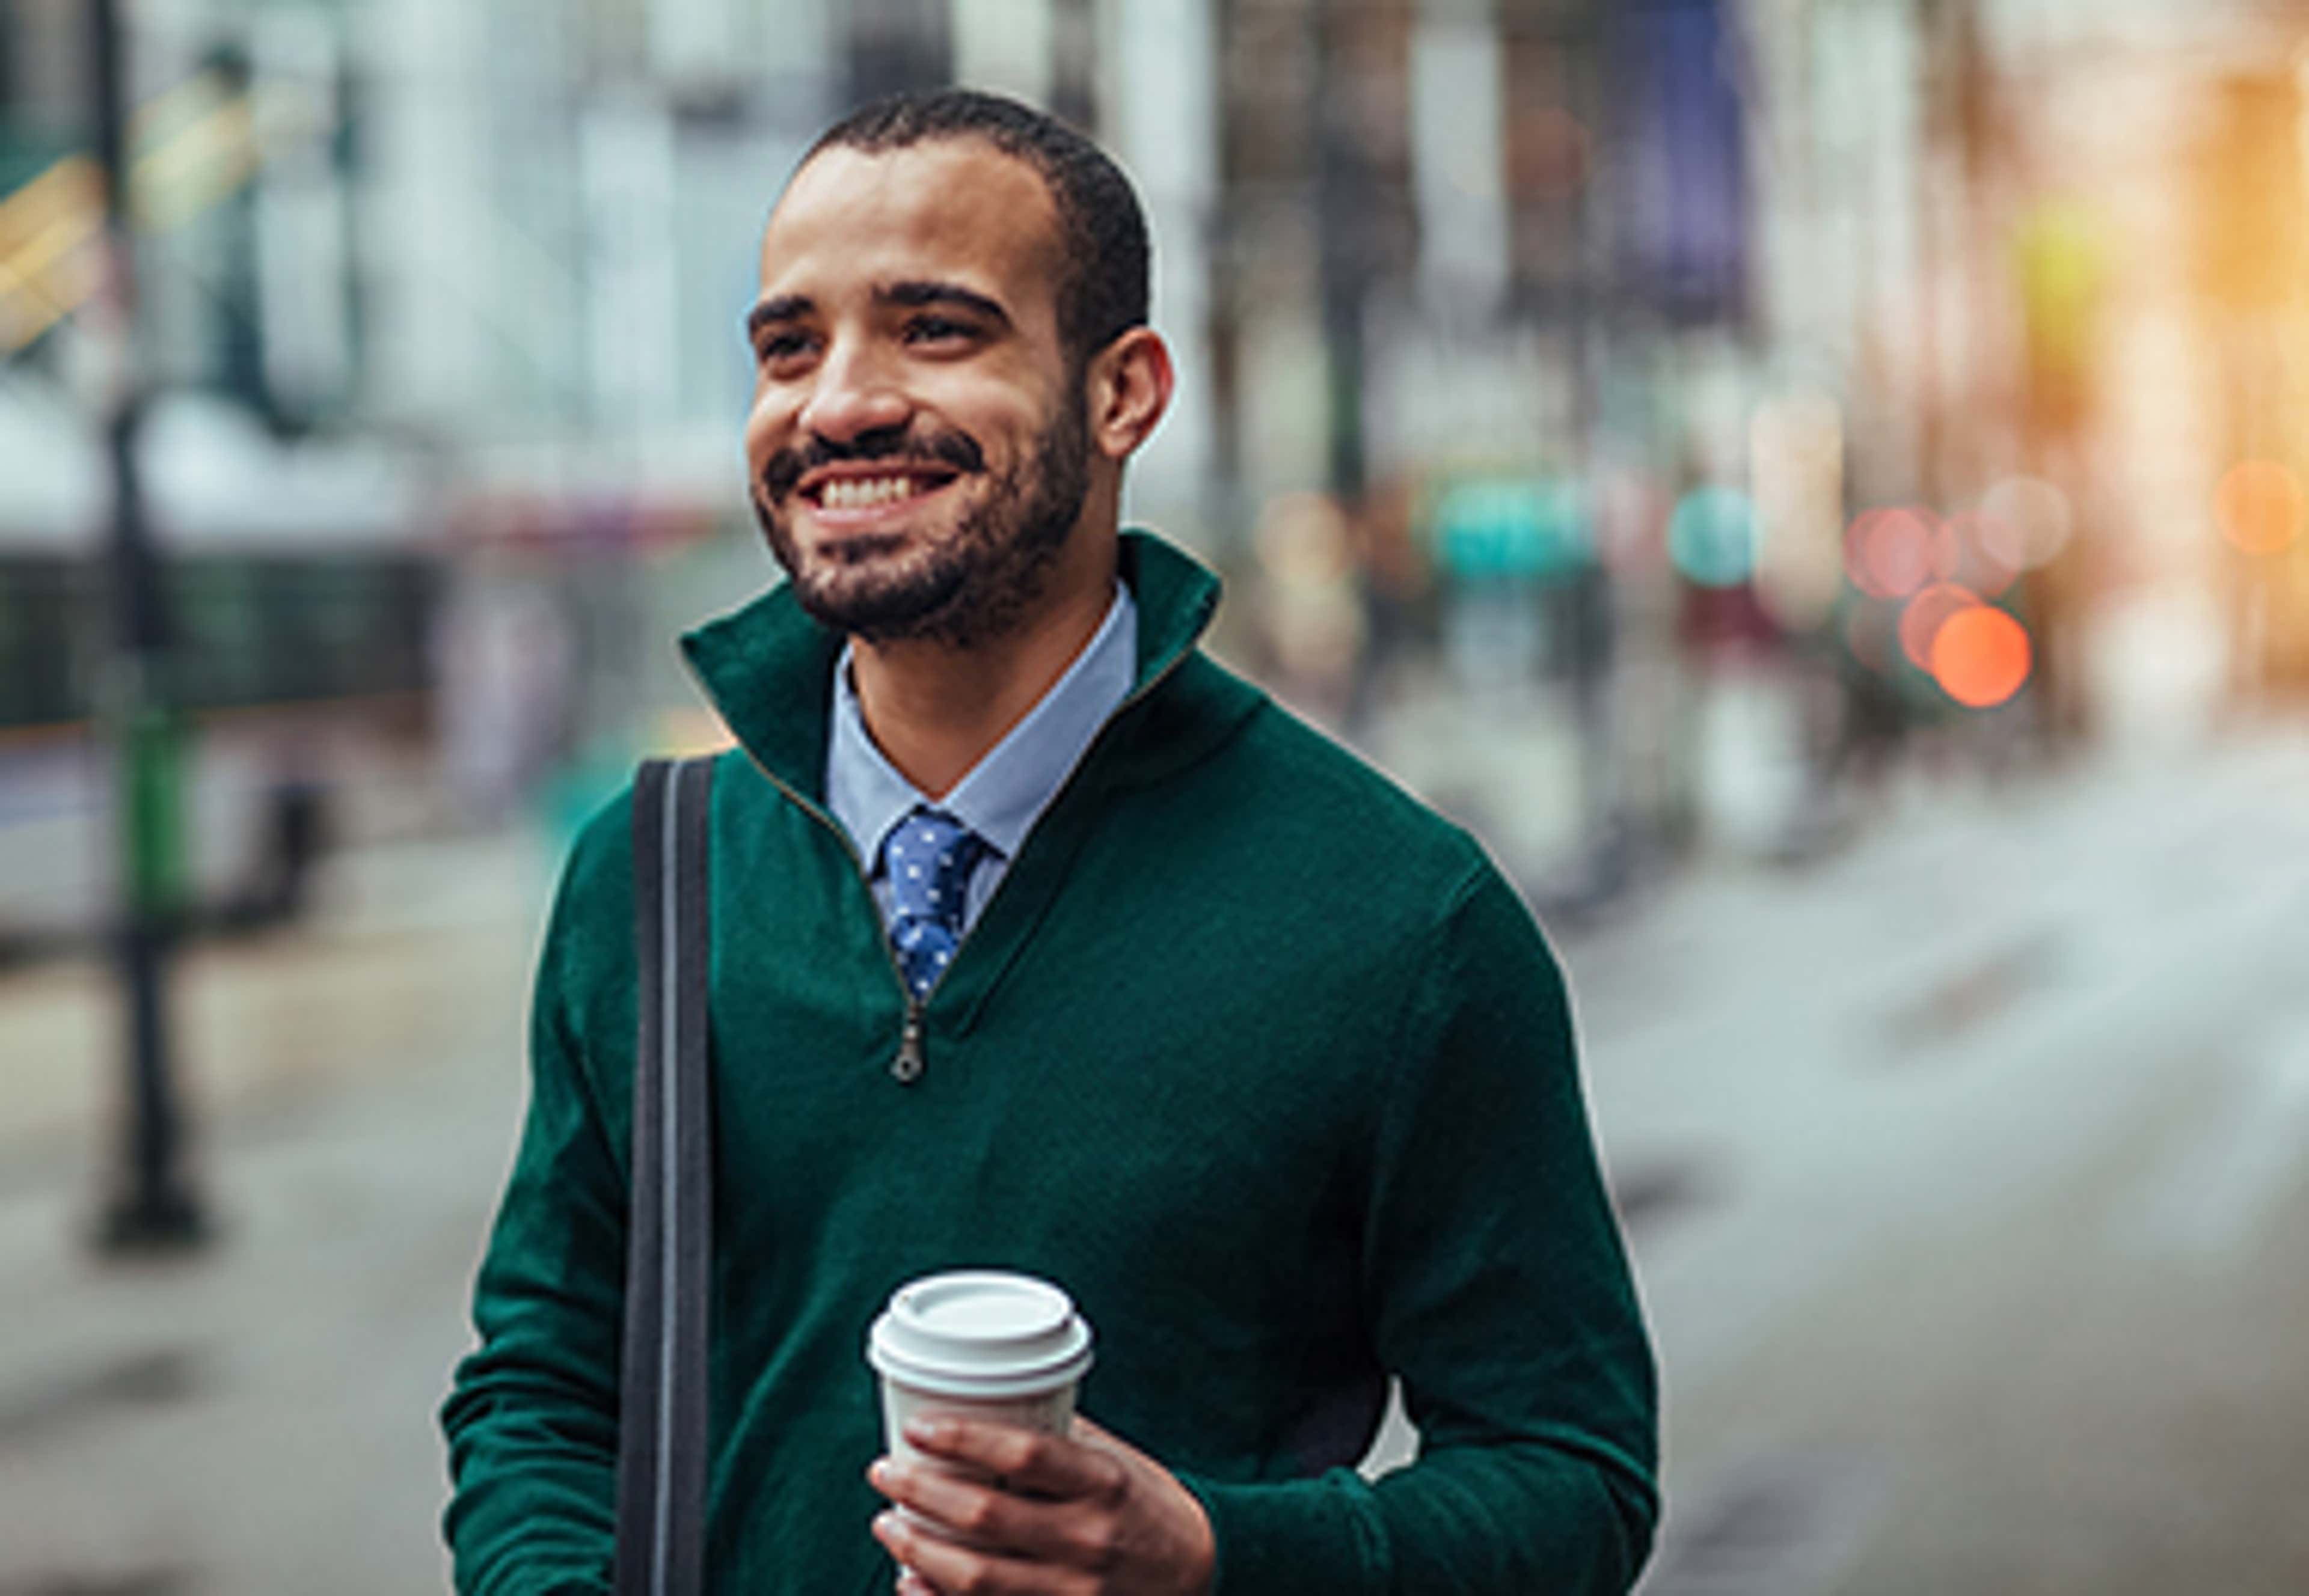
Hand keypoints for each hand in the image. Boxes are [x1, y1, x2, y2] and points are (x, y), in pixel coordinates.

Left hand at [867, 1412, 1215, 1595]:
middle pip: (985, 1517)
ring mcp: (1076, 1591)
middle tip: (883, 1473)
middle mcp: (1088, 1539)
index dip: (961, 1439)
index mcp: (1102, 1483)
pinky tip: (909, 1582)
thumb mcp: (1114, 1460)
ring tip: (887, 1525)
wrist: (1201, 1572)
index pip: (1022, 1455)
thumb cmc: (1146, 1505)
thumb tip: (986, 1401)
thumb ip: (1057, 1438)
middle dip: (920, 1493)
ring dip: (918, 1549)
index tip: (917, 1427)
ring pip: (976, 1577)